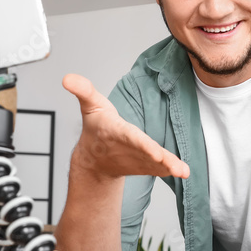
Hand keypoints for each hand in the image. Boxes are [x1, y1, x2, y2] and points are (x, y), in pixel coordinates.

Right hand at [62, 74, 189, 179]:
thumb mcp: (90, 105)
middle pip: (147, 153)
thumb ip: (83, 90)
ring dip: (169, 167)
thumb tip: (67, 78)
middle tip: (175, 167)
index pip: (131, 138)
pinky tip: (183, 172)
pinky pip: (158, 168)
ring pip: (155, 164)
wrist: (95, 158)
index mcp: (116, 132)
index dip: (143, 145)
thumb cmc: (97, 127)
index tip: (156, 153)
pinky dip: (170, 170)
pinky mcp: (145, 165)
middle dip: (160, 160)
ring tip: (183, 171)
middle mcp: (128, 148)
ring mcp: (138, 159)